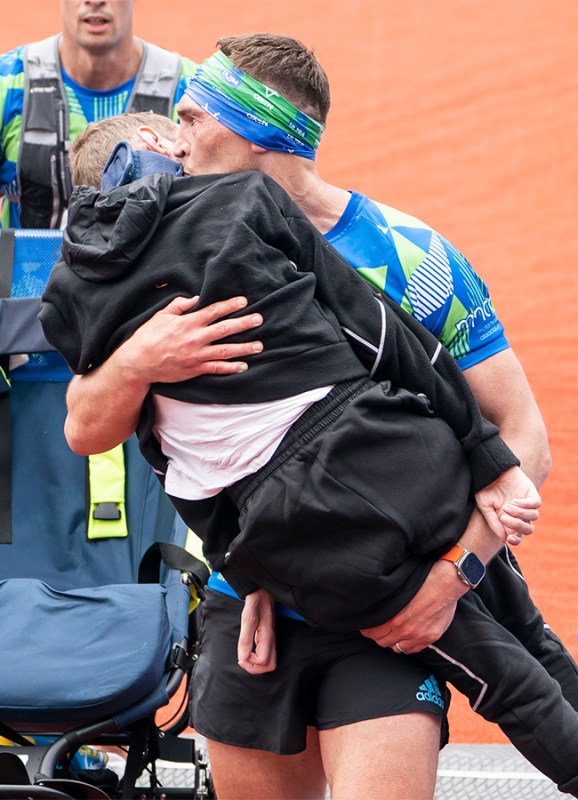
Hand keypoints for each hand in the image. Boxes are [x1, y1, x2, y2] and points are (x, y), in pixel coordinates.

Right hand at [119, 295, 263, 383]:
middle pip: (225, 329)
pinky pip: (217, 368)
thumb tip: (195, 298)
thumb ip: (179, 305)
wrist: (138, 362)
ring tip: (259, 346)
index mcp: (187, 323)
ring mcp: (196, 355)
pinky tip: (244, 366)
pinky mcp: (195, 369)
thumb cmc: (148, 337)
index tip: (244, 301)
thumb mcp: (161, 316)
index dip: (230, 305)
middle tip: (260, 319)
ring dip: (244, 348)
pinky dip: (231, 368)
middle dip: (244, 323)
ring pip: (226, 350)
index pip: (214, 311)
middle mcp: (195, 338)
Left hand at [237, 589, 276, 674]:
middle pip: (270, 665)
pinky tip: (249, 651)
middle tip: (243, 660)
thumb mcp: (247, 620)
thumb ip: (245, 640)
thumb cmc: (255, 604)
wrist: (261, 592)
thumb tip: (242, 658)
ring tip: (245, 657)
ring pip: (269, 661)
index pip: (263, 661)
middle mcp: (271, 640)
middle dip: (256, 668)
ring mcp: (270, 639)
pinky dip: (257, 657)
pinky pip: (266, 654)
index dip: (251, 663)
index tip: (241, 656)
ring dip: (256, 664)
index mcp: (267, 637)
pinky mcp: (267, 637)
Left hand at [360, 561, 465, 653]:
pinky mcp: (430, 638)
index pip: (373, 633)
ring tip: (392, 635)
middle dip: (378, 637)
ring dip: (392, 642)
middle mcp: (405, 630)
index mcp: (394, 619)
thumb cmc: (422, 583)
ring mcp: (418, 636)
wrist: (444, 584)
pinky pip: (412, 650)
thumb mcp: (398, 593)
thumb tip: (378, 610)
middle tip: (378, 631)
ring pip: (397, 648)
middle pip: (383, 642)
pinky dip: (406, 646)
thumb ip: (388, 606)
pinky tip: (405, 639)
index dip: (368, 630)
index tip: (367, 627)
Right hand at [475, 466, 540, 545]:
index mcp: (508, 520)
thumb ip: (494, 523)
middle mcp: (520, 514)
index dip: (516, 540)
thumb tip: (503, 539)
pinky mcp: (531, 492)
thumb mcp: (485, 507)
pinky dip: (526, 505)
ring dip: (519, 514)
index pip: (518, 536)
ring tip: (506, 506)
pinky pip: (536, 504)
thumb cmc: (485, 488)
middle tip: (504, 517)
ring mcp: (526, 503)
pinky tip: (514, 501)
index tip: (509, 538)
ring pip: (534, 516)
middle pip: (528, 529)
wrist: (489, 470)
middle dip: (517, 526)